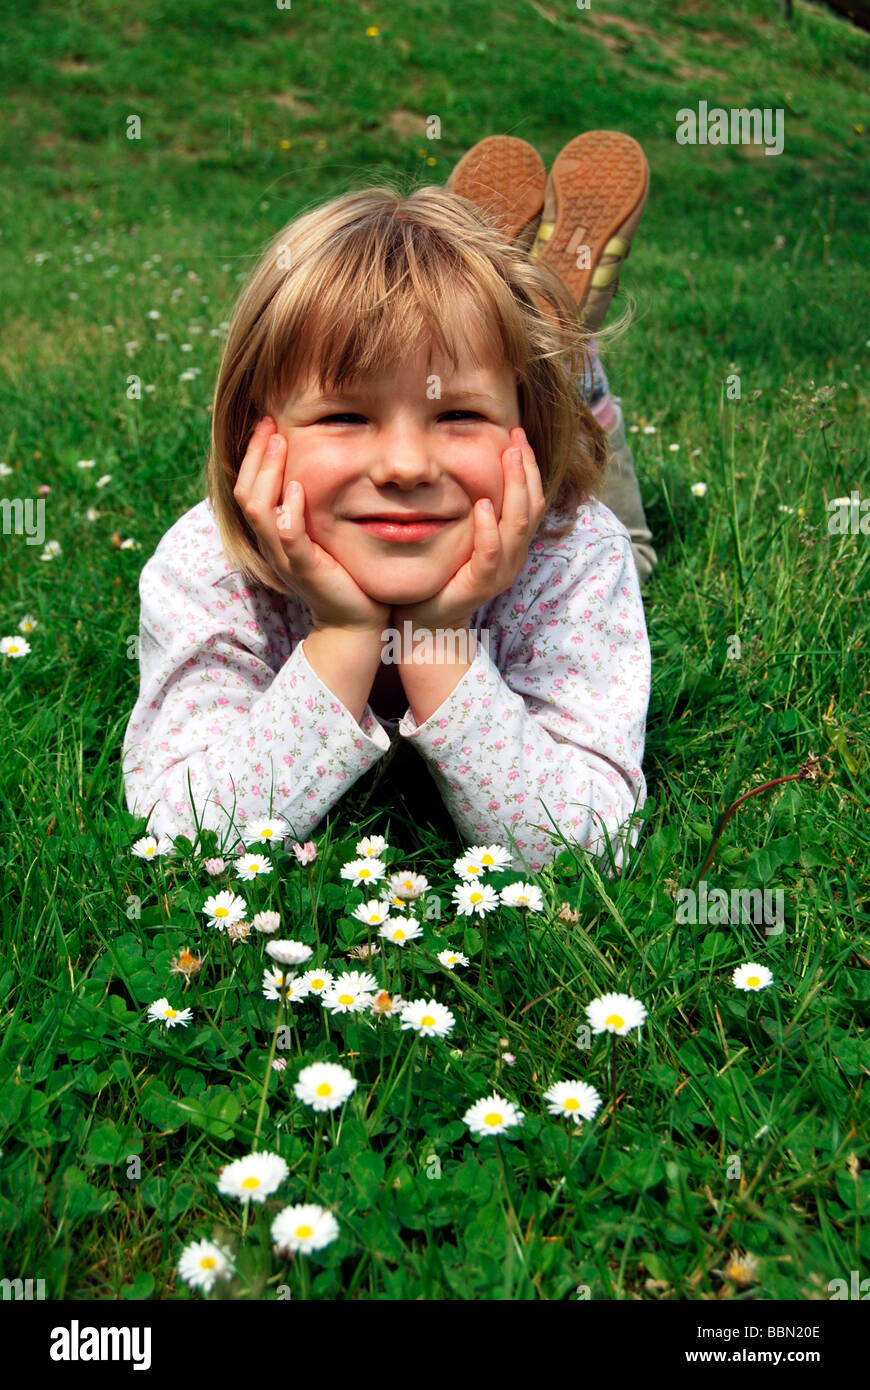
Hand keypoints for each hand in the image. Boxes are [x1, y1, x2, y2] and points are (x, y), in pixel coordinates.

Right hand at [233, 419, 390, 632]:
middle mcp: (272, 544)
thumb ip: (314, 505)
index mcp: (273, 533)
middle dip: (255, 455)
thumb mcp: (324, 530)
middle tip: (269, 423)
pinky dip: (289, 511)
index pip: (248, 488)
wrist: (355, 619)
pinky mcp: (306, 569)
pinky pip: (288, 537)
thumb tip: (318, 466)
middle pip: (246, 494)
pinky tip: (297, 487)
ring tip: (278, 443)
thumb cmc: (344, 571)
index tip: (268, 423)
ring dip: (267, 473)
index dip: (253, 455)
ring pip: (259, 511)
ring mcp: (286, 557)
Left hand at [393, 427, 546, 633]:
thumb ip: (469, 508)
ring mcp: (501, 570)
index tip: (516, 432)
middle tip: (516, 436)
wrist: (426, 621)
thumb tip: (463, 466)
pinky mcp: (481, 584)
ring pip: (518, 524)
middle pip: (532, 504)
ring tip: (508, 457)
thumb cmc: (440, 573)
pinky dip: (489, 528)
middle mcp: (513, 553)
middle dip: (526, 468)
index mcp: (511, 540)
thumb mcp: (460, 534)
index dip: (527, 464)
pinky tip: (482, 505)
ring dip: (515, 487)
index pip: (531, 496)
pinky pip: (491, 553)